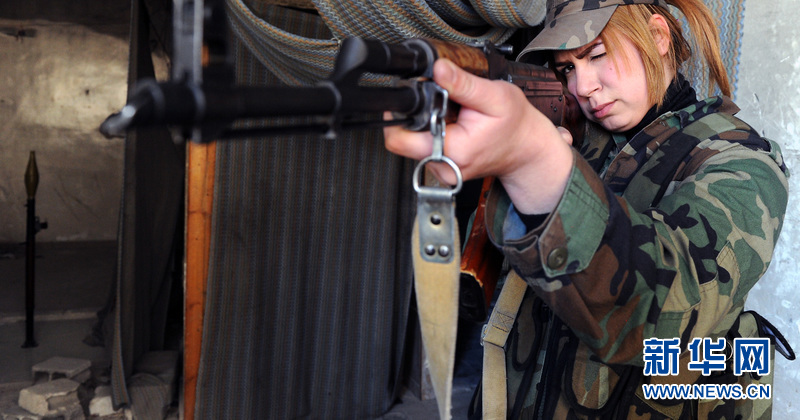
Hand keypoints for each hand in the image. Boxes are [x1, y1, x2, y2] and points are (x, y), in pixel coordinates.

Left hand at [384, 59, 574, 213]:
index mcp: (453, 150)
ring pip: (413, 143)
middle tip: (440, 103)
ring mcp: (442, 171)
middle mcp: (443, 167)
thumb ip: (463, 84)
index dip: (398, 115)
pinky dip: (434, 133)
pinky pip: (425, 148)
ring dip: (426, 124)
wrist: (527, 149)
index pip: (400, 140)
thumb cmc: (515, 124)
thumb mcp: (494, 96)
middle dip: (416, 116)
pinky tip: (453, 126)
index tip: (411, 97)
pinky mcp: (443, 169)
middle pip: (403, 139)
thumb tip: (439, 69)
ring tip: (451, 115)